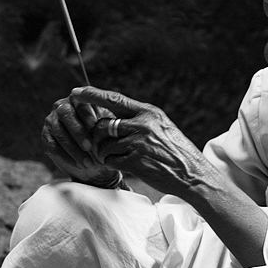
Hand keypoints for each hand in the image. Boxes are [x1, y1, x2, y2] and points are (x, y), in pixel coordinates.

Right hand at [42, 95, 122, 187]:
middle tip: (89, 146)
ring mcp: (52, 121)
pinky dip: (66, 156)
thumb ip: (109, 121)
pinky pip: (52, 145)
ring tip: (88, 161)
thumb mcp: (110, 130)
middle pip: (65, 113)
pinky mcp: (46, 137)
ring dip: (73, 148)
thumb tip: (112, 120)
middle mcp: (62, 107)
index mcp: (79, 100)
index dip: (85, 111)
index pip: (79, 100)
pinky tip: (78, 164)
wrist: (97, 162)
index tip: (94, 123)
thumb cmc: (105, 141)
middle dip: (78, 130)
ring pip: (59, 131)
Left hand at [70, 86, 207, 195]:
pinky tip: (120, 165)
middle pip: (103, 124)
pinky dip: (110, 164)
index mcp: (149, 113)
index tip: (75, 93)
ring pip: (103, 144)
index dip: (92, 94)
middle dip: (95, 136)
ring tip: (111, 157)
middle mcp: (143, 125)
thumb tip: (115, 117)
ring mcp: (139, 143)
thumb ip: (141, 120)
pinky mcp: (136, 161)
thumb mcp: (163, 127)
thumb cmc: (177, 152)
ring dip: (102, 153)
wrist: (192, 174)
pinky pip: (109, 161)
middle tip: (98, 144)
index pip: (114, 99)